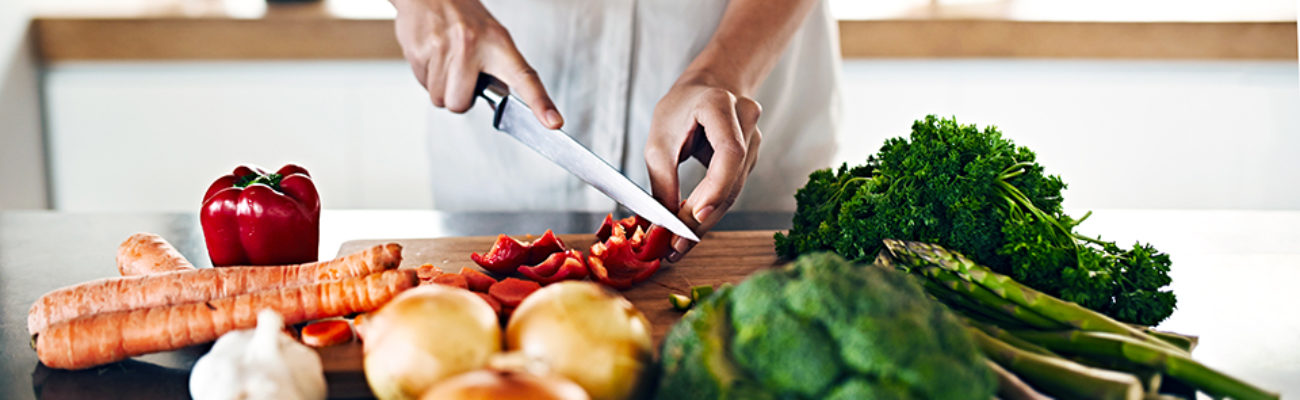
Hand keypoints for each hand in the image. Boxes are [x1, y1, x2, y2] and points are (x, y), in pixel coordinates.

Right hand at [391, 0, 561, 127]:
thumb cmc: (463, 17)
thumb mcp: (492, 37)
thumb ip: (498, 70)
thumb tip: (498, 103)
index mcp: (498, 43)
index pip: (525, 77)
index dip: (540, 103)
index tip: (553, 122)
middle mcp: (472, 45)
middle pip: (461, 104)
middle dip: (458, 98)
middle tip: (460, 76)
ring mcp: (444, 49)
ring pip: (440, 99)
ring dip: (441, 88)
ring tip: (445, 61)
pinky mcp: (420, 51)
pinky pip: (423, 85)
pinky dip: (426, 77)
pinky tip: (432, 55)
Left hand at [645, 72, 762, 261]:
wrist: (705, 90)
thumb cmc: (680, 109)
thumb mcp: (659, 141)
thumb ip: (663, 180)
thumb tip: (664, 223)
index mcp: (720, 105)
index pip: (730, 151)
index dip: (716, 187)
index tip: (694, 215)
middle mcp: (745, 120)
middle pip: (732, 178)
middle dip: (703, 216)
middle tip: (676, 246)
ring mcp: (754, 140)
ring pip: (733, 190)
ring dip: (705, 220)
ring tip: (678, 245)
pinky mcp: (750, 158)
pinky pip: (731, 189)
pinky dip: (710, 209)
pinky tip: (690, 228)